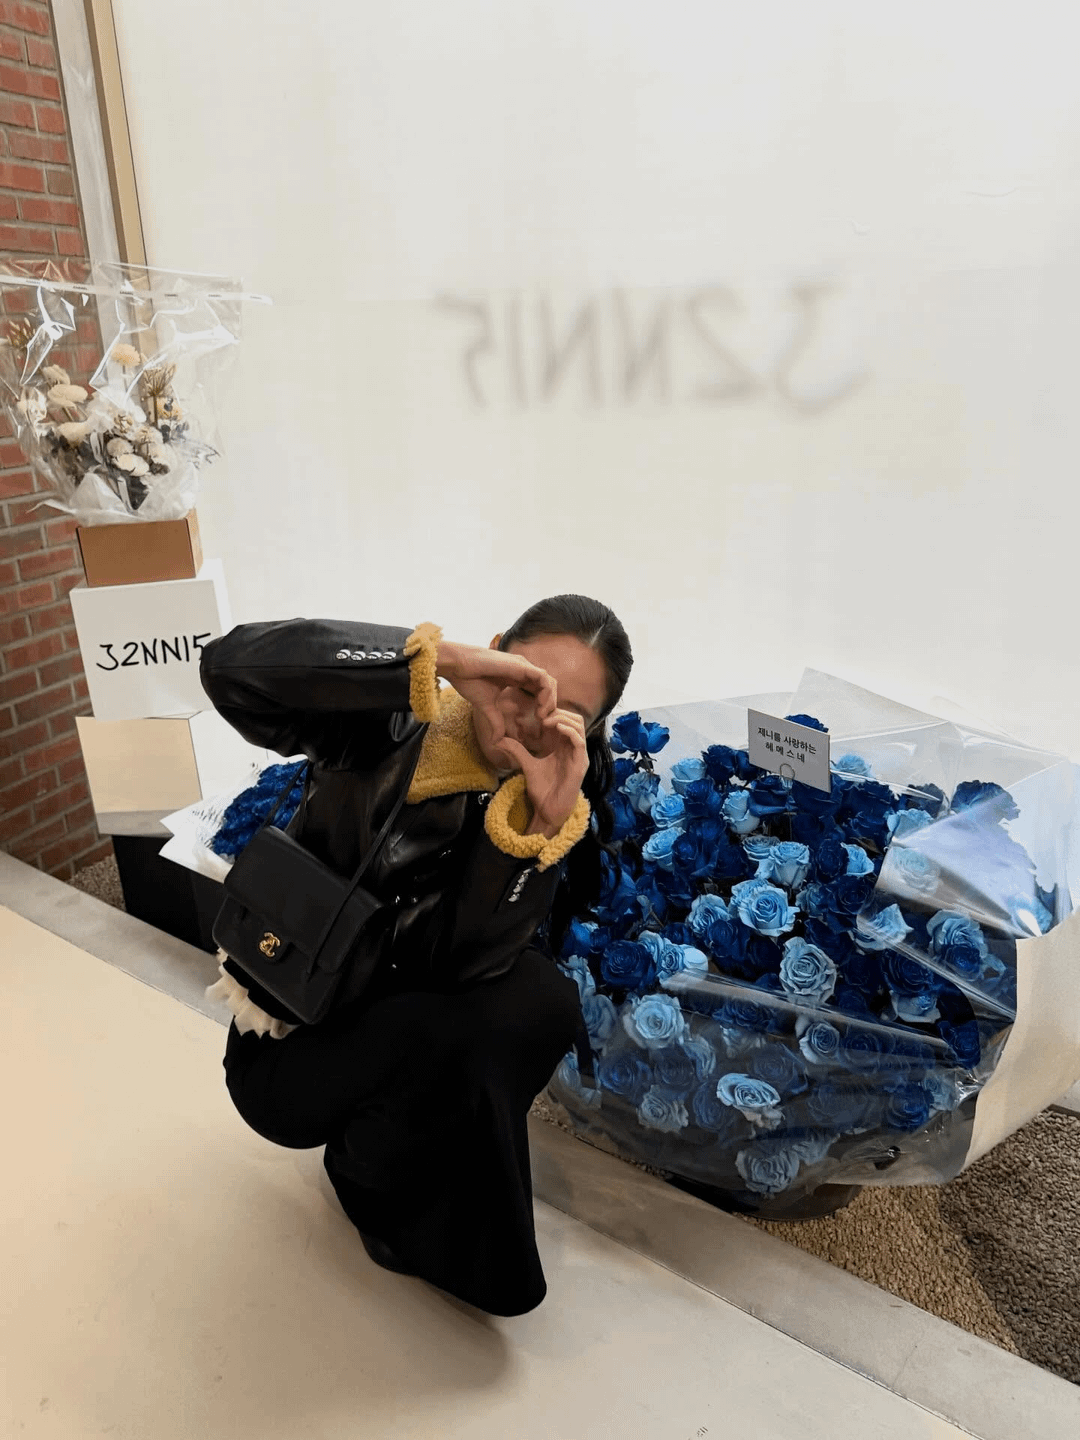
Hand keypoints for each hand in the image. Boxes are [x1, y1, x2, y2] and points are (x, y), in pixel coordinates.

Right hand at [436, 640, 557, 768]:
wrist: (458, 666)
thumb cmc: (469, 680)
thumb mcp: (486, 706)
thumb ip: (496, 721)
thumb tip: (496, 741)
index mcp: (516, 677)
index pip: (539, 691)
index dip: (542, 706)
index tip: (538, 721)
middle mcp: (523, 670)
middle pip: (548, 687)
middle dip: (549, 705)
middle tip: (543, 720)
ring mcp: (523, 666)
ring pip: (549, 682)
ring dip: (550, 700)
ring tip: (541, 715)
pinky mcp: (522, 665)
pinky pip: (544, 678)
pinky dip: (547, 692)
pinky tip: (540, 706)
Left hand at [499, 708, 588, 837]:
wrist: (548, 811)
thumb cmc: (542, 791)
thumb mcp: (527, 765)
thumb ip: (517, 751)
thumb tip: (499, 740)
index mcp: (563, 747)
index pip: (565, 720)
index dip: (554, 712)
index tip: (537, 712)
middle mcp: (573, 749)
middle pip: (575, 719)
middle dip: (560, 711)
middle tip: (542, 715)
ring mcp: (578, 756)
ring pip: (579, 726)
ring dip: (564, 719)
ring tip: (547, 720)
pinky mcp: (580, 764)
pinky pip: (579, 742)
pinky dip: (569, 731)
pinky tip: (556, 728)